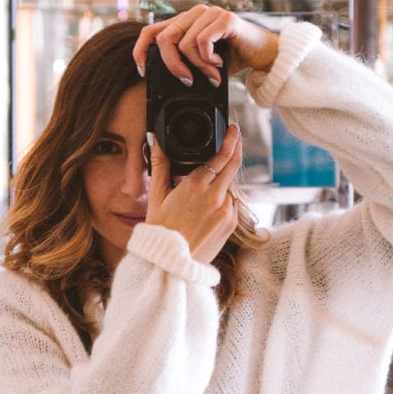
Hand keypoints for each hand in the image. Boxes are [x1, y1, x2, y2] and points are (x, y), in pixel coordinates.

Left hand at [132, 3, 280, 85]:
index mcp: (185, 22)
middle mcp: (194, 13)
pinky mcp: (224, 18)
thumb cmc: (233, 59)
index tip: (144, 72)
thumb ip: (184, 64)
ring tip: (212, 74)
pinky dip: (207, 59)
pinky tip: (219, 65)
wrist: (264, 55)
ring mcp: (209, 13)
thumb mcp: (201, 64)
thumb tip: (163, 79)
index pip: (150, 31)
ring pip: (184, 43)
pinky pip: (202, 41)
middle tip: (187, 81)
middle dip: (173, 66)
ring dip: (197, 66)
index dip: (140, 51)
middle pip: (164, 39)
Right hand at [145, 123, 241, 265]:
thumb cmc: (160, 230)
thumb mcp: (156, 196)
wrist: (171, 264)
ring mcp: (226, 211)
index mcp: (195, 186)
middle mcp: (215, 197)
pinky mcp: (231, 225)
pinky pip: (231, 205)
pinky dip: (223, 201)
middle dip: (235, 148)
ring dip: (222, 183)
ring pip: (230, 188)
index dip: (229, 139)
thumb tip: (156, 142)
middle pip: (233, 165)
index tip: (232, 129)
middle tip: (234, 137)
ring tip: (204, 192)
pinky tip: (207, 209)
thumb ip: (159, 165)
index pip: (220, 156)